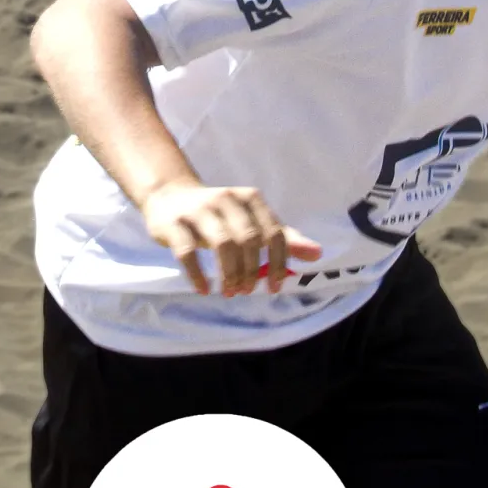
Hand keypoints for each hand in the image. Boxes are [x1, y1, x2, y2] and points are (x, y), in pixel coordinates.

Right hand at [142, 182, 322, 295]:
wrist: (169, 196)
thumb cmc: (218, 213)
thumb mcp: (251, 220)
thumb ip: (282, 237)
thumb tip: (317, 254)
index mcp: (250, 198)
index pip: (273, 232)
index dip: (278, 262)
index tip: (274, 287)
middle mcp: (226, 199)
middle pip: (249, 239)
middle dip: (252, 270)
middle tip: (248, 290)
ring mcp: (198, 210)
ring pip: (222, 244)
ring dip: (229, 274)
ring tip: (230, 292)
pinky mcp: (174, 224)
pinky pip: (187, 253)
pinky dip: (198, 275)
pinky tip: (205, 289)